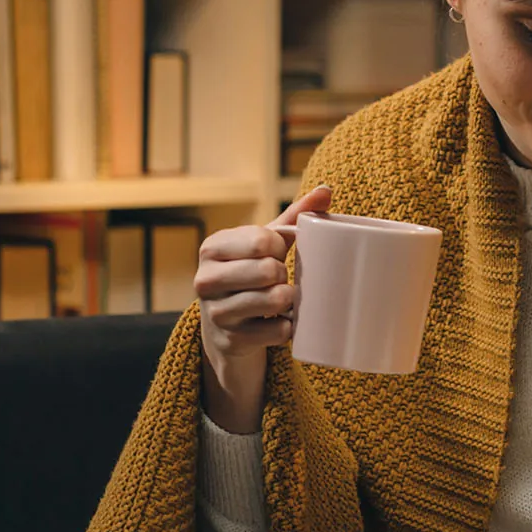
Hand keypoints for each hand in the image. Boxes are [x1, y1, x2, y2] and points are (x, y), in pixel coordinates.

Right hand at [195, 183, 332, 430]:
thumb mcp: (264, 245)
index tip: (276, 253)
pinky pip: (279, 331)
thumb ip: (293, 217)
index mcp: (212, 248)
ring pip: (275, 300)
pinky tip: (280, 322)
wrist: (226, 330)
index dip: (281, 246)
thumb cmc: (250, 274)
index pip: (264, 240)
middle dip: (284, 274)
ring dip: (289, 300)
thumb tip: (326, 190)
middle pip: (269, 270)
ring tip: (282, 298)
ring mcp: (216, 313)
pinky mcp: (231, 341)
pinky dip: (288, 327)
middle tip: (278, 278)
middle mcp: (205, 280)